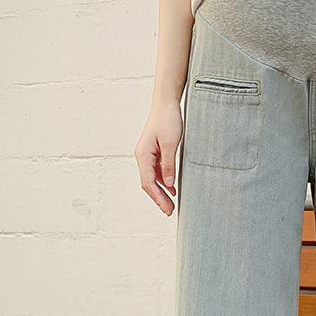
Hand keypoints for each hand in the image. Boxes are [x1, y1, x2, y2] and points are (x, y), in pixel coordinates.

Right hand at [134, 99, 183, 215]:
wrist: (166, 103)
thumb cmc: (168, 120)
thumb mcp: (171, 143)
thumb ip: (169, 164)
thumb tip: (169, 184)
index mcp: (143, 155)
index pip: (148, 182)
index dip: (157, 198)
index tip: (167, 209)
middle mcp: (142, 156)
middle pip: (149, 183)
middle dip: (159, 198)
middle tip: (170, 212)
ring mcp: (147, 154)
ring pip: (153, 178)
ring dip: (162, 192)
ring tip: (172, 205)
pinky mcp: (154, 152)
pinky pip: (157, 171)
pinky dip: (164, 181)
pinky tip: (173, 189)